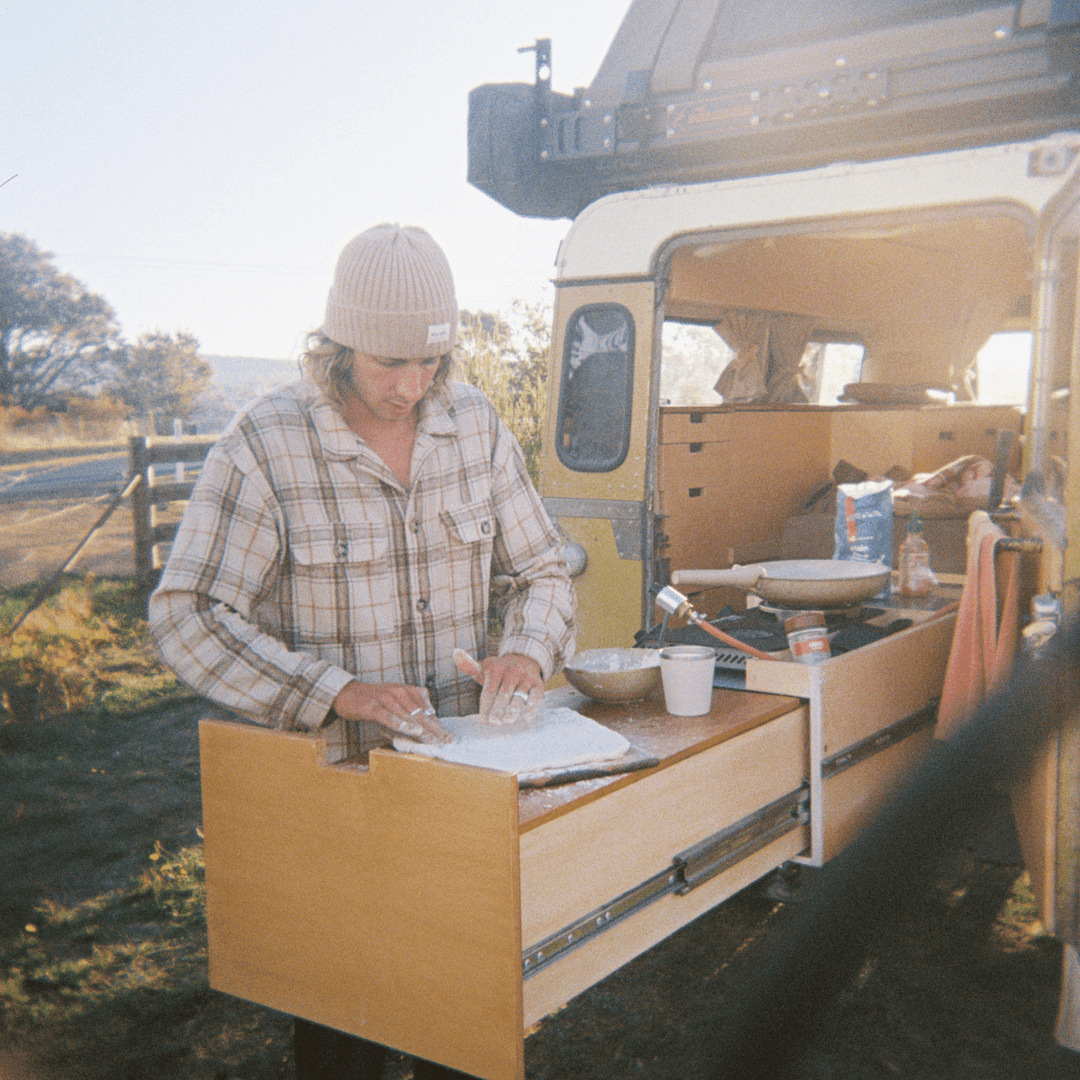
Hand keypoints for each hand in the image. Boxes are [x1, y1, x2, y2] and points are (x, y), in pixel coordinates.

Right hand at [331, 681, 453, 742]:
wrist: (347, 693)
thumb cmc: (374, 699)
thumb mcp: (396, 698)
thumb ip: (411, 707)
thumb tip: (429, 721)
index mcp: (408, 690)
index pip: (427, 710)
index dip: (439, 725)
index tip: (449, 737)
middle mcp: (399, 692)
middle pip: (421, 715)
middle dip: (435, 730)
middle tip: (447, 742)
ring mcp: (386, 699)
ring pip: (408, 717)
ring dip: (422, 730)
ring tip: (433, 741)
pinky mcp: (373, 707)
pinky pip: (389, 717)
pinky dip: (400, 724)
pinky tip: (410, 731)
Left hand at [468, 652, 543, 724]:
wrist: (524, 660)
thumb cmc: (500, 671)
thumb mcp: (485, 667)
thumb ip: (470, 666)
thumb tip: (455, 653)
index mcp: (496, 668)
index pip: (489, 691)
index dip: (486, 707)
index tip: (484, 720)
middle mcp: (512, 671)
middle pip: (503, 694)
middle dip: (498, 710)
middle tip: (494, 722)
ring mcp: (526, 677)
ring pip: (519, 696)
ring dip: (513, 710)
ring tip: (507, 721)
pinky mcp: (538, 684)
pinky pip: (536, 696)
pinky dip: (532, 707)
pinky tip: (527, 717)